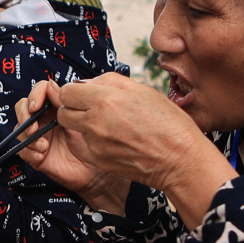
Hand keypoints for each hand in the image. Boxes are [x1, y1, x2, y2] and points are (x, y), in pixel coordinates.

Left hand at [17, 75, 232, 223]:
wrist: (179, 159)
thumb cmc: (167, 123)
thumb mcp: (142, 90)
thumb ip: (109, 82)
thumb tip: (86, 83)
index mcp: (105, 100)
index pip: (66, 92)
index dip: (74, 92)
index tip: (83, 94)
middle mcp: (95, 123)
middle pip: (64, 112)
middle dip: (73, 108)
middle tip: (91, 108)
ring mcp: (96, 144)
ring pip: (75, 130)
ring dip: (85, 125)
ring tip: (111, 125)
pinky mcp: (99, 160)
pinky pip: (89, 145)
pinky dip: (98, 141)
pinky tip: (119, 140)